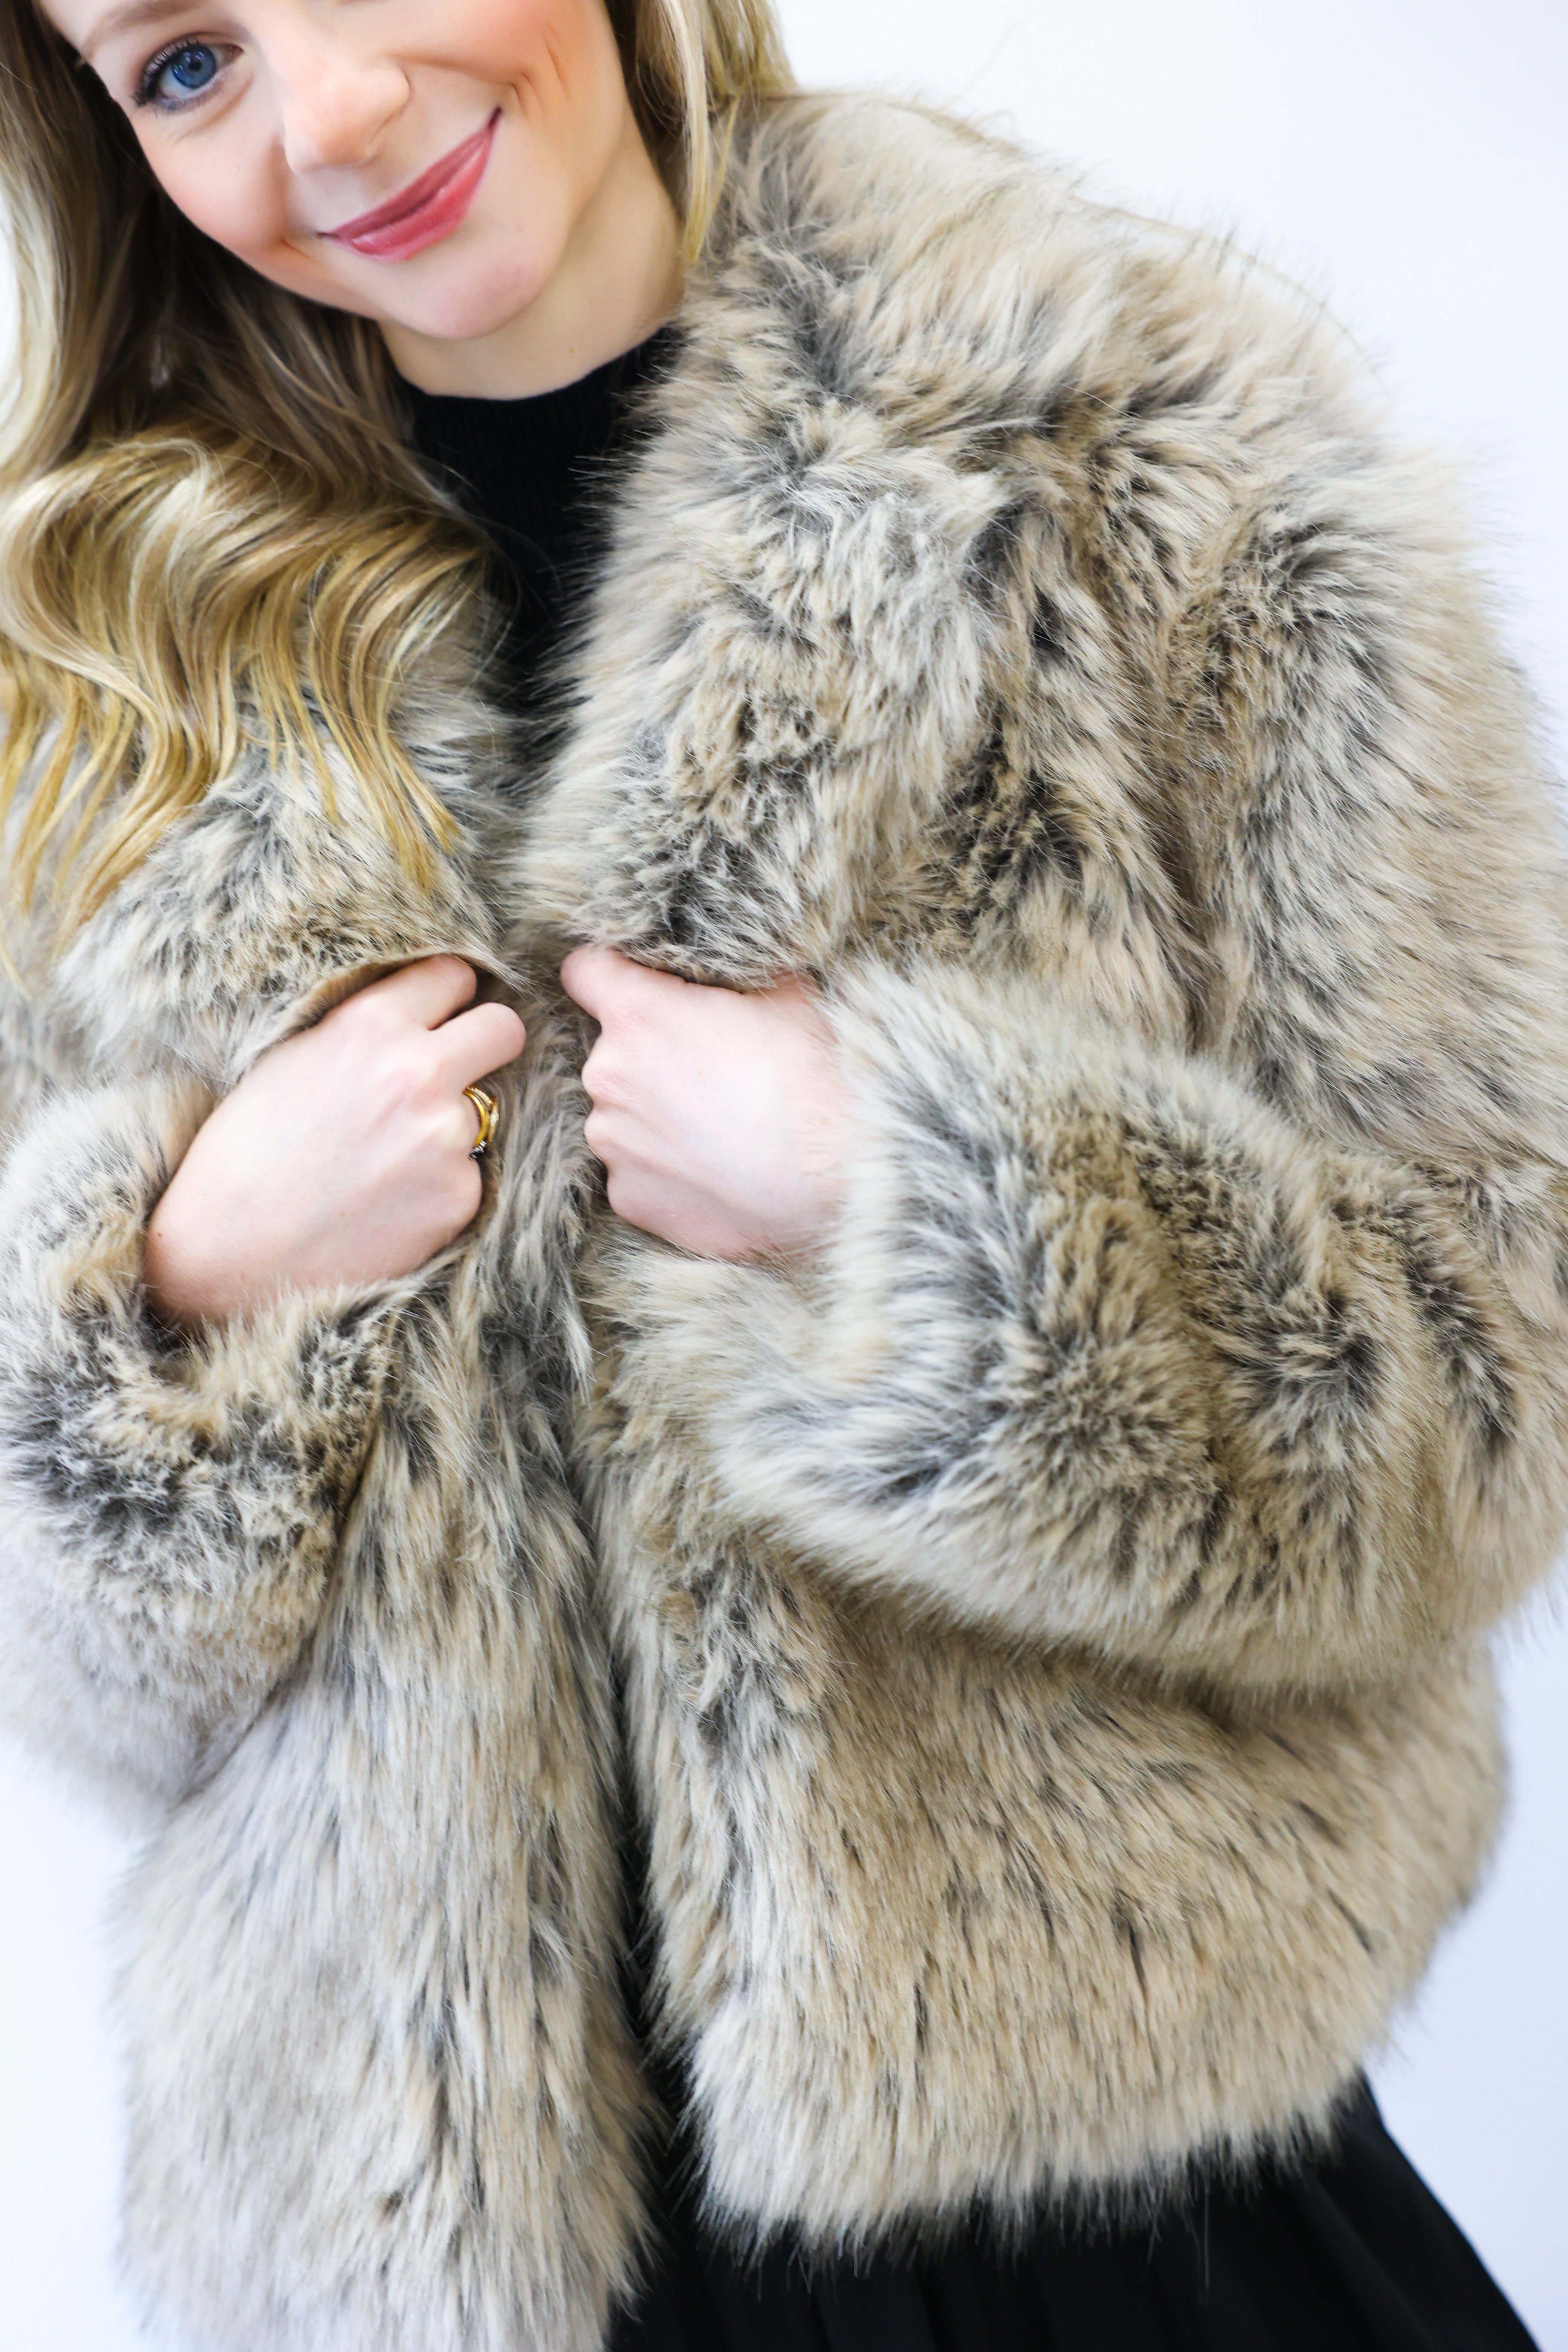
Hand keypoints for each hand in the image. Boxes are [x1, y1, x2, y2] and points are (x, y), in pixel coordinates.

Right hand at [144, 957, 525, 1328]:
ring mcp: (447, 1136)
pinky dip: (440, 1182)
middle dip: (487, 1041)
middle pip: (504, 1029)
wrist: (232, 1254)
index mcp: (371, 1024)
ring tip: (386, 1158)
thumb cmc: (246, 1153)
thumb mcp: (291, 1058)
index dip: (448, 996)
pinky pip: (470, 1170)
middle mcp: (419, 1073)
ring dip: (449, 1124)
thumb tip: (417, 1010)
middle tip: (460, 1065)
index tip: (442, 1013)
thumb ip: (362, 1028)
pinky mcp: (462, 1195)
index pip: (454, 976)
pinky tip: (390, 1201)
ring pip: (482, 1108)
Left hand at [560, 946, 851, 1259]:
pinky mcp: (627, 1197)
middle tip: (712, 1074)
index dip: (612, 975)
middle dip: (651, 1058)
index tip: (638, 987)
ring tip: (719, 1131)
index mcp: (638, 1013)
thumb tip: (734, 971)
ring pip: (621, 1116)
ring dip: (655, 1118)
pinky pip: (636, 1173)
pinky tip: (716, 1173)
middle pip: (612, 1052)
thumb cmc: (814, 1077)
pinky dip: (666, 1172)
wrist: (839, 1176)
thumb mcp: (786, 994)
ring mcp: (613, 1141)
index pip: (585, 970)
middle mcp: (608, 1075)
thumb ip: (736, 977)